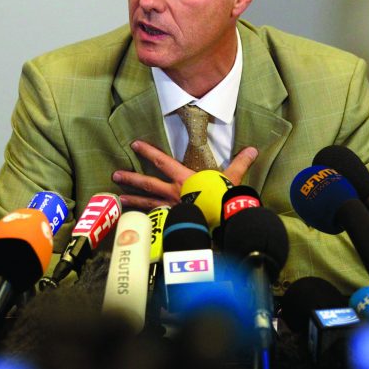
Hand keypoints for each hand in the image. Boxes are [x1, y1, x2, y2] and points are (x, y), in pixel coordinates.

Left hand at [112, 140, 257, 211]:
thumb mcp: (232, 178)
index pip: (163, 161)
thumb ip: (240, 163)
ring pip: (147, 203)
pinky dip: (144, 221)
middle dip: (131, 178)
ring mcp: (171, 209)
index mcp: (184, 178)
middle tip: (116, 174)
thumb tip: (252, 149)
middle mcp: (173, 192)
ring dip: (132, 200)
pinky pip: (155, 221)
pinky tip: (134, 223)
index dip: (148, 151)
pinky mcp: (172, 224)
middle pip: (148, 183)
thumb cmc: (224, 198)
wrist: (222, 221)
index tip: (135, 144)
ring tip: (119, 198)